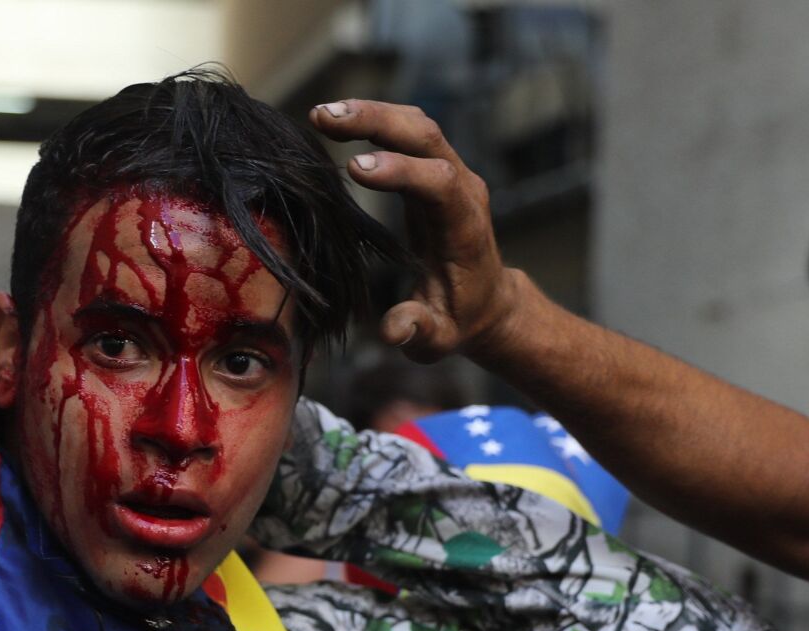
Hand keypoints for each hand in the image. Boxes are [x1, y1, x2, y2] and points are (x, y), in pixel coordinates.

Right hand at [309, 99, 525, 362]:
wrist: (488, 300)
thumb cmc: (458, 319)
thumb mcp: (439, 338)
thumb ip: (417, 331)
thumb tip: (393, 330)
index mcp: (465, 227)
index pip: (439, 183)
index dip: (401, 171)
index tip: (354, 169)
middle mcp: (463, 188)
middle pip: (426, 136)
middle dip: (377, 121)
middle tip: (323, 118)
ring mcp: (451, 172)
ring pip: (416, 124)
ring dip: (371, 113)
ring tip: (321, 114)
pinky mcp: (434, 167)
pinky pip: (408, 131)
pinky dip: (374, 119)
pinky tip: (337, 119)